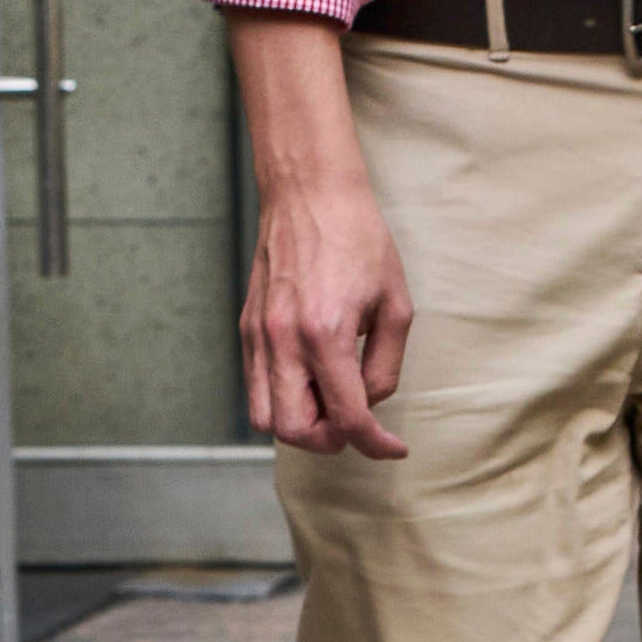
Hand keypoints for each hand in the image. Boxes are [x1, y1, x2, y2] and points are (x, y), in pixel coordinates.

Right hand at [244, 164, 413, 458]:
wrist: (308, 192)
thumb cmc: (359, 240)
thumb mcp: (396, 304)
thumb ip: (385, 365)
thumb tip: (371, 404)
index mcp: (326, 334)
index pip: (347, 417)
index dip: (375, 444)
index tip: (393, 448)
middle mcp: (284, 340)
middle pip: (295, 431)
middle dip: (331, 440)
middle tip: (356, 424)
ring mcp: (259, 336)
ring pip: (265, 418)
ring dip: (300, 425)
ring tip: (329, 404)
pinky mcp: (246, 328)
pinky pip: (254, 388)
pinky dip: (281, 401)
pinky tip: (309, 382)